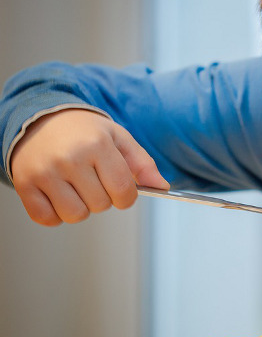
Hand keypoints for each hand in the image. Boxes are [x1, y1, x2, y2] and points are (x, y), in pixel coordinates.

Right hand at [10, 108, 167, 224]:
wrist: (40, 117)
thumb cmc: (83, 131)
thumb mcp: (118, 138)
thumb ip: (143, 163)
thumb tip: (162, 187)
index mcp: (97, 145)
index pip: (124, 191)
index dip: (126, 197)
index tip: (120, 189)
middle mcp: (70, 158)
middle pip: (101, 205)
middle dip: (103, 198)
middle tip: (92, 179)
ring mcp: (44, 172)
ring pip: (75, 215)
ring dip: (80, 207)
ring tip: (76, 187)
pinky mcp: (24, 184)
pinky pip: (46, 219)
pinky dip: (55, 213)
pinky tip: (57, 194)